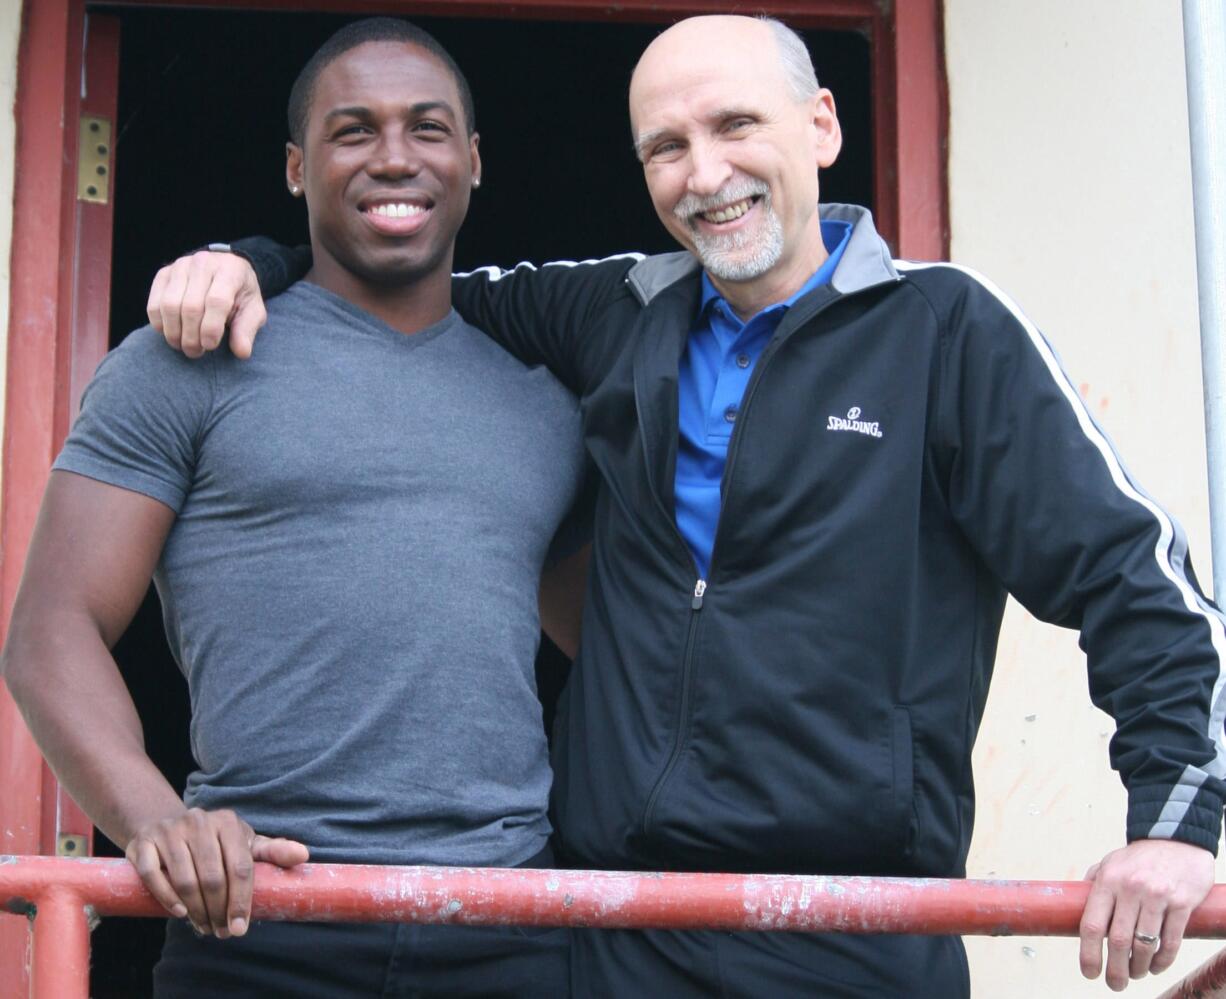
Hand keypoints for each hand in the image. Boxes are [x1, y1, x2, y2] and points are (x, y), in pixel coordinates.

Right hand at [125, 807, 307, 937]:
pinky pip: (153, 875)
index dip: (241, 901)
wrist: (164, 824)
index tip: (239, 928)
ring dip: (195, 910)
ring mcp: (169, 831)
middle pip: (213, 877)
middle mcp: (199, 822)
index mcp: (228, 822)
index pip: (240, 867)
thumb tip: (304, 855)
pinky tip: (179, 912)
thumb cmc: (213, 841)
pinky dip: (166, 897)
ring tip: (203, 926)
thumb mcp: (244, 842)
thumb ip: (272, 850)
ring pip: (185, 879)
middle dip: (218, 911)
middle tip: (220, 931)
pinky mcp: (143, 843)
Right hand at [146, 250, 266, 359]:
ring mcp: (180, 267)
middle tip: (195, 352)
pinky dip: (159, 324)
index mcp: (230, 271)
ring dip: (174, 333)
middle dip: (191, 336)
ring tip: (183, 346)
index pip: (217, 301)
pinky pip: (154, 303)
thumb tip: (242, 353)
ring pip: (169, 305)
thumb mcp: (252, 310)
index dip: (211, 328)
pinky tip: (171, 334)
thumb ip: (247, 330)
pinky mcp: (163, 274)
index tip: (210, 346)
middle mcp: (203, 264)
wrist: (225, 270)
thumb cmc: (240, 294)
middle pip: (191, 306)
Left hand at [1079, 839, 1214, 990]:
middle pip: (1117, 941)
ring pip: (1145, 944)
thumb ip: (1094, 886)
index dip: (1088, 954)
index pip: (1091, 924)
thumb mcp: (1109, 864)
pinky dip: (1163, 960)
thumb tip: (1074, 909)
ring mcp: (1157, 896)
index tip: (1089, 972)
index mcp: (1107, 881)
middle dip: (1115, 969)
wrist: (1176, 840)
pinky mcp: (1182, 903)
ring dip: (1139, 967)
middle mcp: (1130, 889)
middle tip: (1114, 984)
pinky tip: (1156, 967)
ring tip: (1135, 975)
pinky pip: (1171, 940)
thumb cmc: (1138, 857)